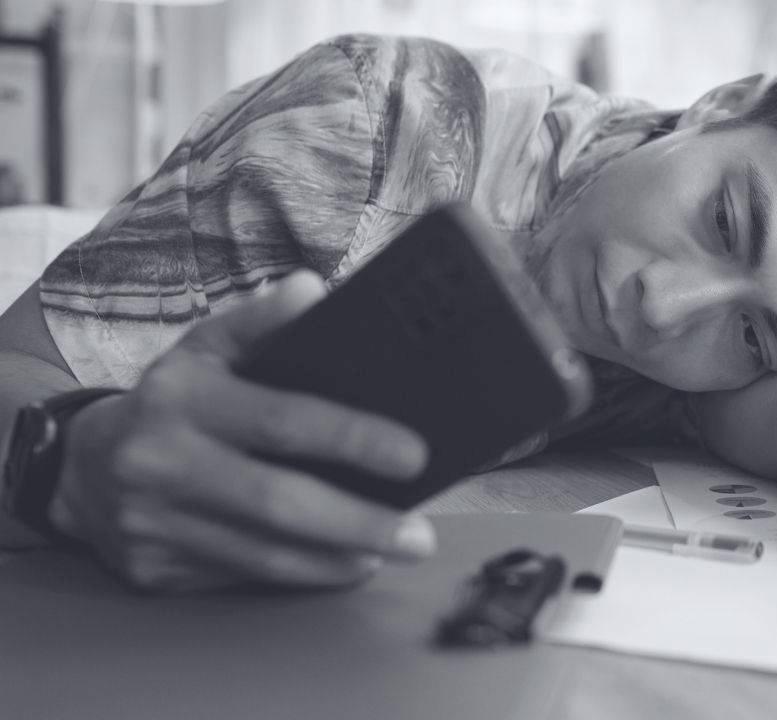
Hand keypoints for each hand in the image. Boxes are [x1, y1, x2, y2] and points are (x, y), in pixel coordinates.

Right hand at [51, 271, 434, 591]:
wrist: (78, 466)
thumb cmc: (171, 400)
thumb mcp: (206, 348)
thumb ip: (263, 321)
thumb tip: (315, 289)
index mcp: (183, 398)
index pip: (283, 420)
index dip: (353, 440)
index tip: (415, 456)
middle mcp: (162, 463)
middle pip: (279, 503)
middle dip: (360, 522)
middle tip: (419, 535)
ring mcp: (154, 524)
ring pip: (264, 556)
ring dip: (338, 558)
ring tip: (389, 549)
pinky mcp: (155, 570)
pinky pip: (243, 579)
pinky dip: (300, 575)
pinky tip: (341, 563)